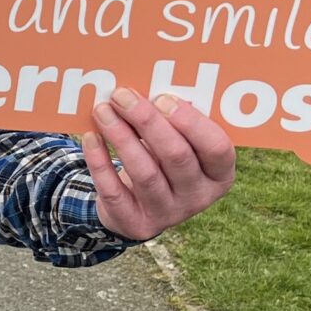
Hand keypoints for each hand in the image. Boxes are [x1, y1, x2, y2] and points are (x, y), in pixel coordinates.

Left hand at [81, 88, 236, 242]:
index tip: (162, 97)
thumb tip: (149, 87)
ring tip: (102, 110)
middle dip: (148, 121)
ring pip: (144, 173)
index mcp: (219, 174)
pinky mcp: (136, 223)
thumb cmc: (162, 160)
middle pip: (177, 156)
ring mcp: (168, 214)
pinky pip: (114, 191)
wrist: (137, 205)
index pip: (218, 148)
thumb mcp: (178, 143)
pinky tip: (91, 137)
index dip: (191, 122)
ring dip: (121, 137)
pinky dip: (100, 162)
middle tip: (122, 96)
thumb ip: (173, 120)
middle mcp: (198, 197)